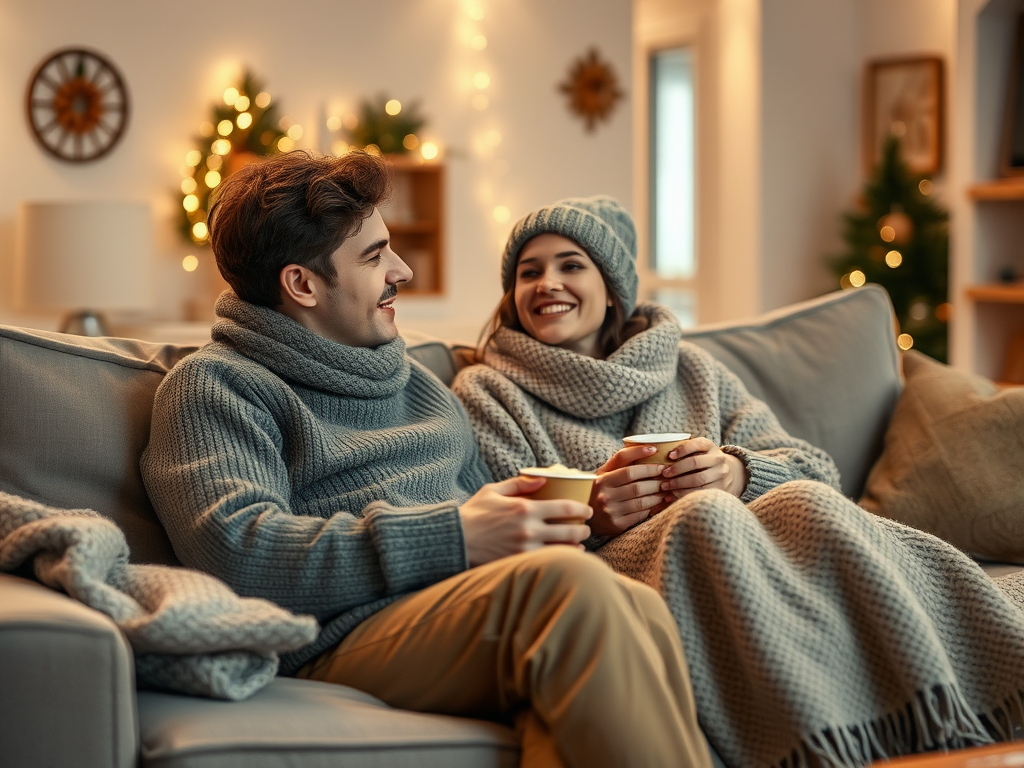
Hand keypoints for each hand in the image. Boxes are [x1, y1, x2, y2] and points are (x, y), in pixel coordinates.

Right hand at [459, 476, 591, 565]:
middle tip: (586, 528)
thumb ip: (519, 484)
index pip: (565, 507)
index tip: (587, 510)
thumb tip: (543, 479)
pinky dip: (561, 559)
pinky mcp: (519, 563)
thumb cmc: (473, 514)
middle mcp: (529, 529)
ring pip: (563, 550)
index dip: (582, 508)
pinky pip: (548, 562)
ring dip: (576, 546)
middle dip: (583, 529)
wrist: (454, 540)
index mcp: (525, 508)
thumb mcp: (493, 491)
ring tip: (579, 544)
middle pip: (570, 530)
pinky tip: (565, 557)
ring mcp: (525, 549)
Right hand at [589, 445, 669, 535]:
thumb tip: (647, 448)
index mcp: (601, 479)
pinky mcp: (617, 524)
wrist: (586, 515)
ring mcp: (611, 510)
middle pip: (638, 485)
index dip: (642, 458)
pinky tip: (660, 501)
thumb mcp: (604, 473)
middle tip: (667, 474)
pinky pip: (641, 514)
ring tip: (666, 488)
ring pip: (642, 501)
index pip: (626, 466)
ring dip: (658, 494)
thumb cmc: (600, 489)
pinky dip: (653, 507)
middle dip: (656, 479)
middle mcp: (604, 494)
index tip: (655, 451)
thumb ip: (620, 461)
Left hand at [659, 437, 748, 500]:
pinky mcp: (722, 488)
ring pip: (698, 479)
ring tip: (666, 486)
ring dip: (679, 483)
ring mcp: (722, 474)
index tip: (670, 456)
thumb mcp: (700, 451)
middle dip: (677, 469)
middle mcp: (718, 459)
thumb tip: (661, 455)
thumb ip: (685, 451)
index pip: (697, 444)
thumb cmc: (706, 461)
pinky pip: (702, 492)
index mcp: (711, 446)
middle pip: (695, 463)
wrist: (733, 473)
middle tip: (664, 474)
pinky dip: (686, 493)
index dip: (682, 449)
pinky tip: (675, 494)